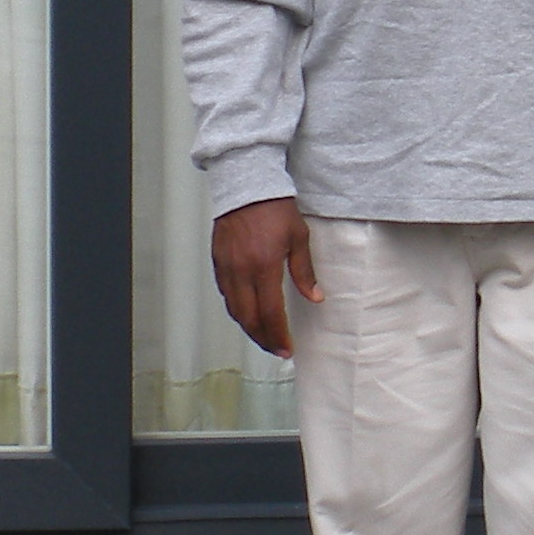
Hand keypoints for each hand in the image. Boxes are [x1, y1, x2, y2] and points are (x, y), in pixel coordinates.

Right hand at [212, 197, 320, 357]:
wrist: (246, 185)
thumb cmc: (275, 208)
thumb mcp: (298, 238)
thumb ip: (305, 272)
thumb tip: (315, 298)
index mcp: (264, 267)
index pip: (270, 313)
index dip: (278, 336)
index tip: (287, 349)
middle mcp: (241, 271)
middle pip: (248, 319)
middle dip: (263, 339)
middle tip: (277, 349)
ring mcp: (226, 267)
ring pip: (234, 309)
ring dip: (248, 327)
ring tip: (264, 335)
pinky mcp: (218, 261)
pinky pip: (225, 294)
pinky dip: (236, 308)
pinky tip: (247, 312)